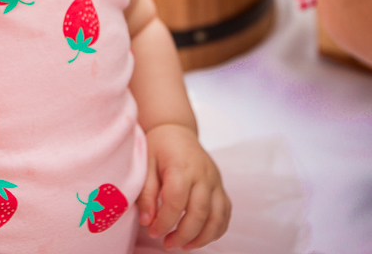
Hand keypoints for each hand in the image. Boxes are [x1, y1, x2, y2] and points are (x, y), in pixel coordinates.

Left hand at [138, 123, 229, 248]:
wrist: (176, 130)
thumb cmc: (158, 147)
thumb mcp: (145, 164)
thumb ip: (146, 193)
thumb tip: (147, 221)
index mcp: (181, 166)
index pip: (176, 200)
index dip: (165, 221)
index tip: (153, 231)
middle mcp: (203, 174)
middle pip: (199, 212)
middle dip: (184, 234)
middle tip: (168, 244)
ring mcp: (215, 180)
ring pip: (217, 216)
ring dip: (203, 237)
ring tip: (185, 246)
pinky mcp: (220, 186)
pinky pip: (226, 212)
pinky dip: (217, 229)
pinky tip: (201, 237)